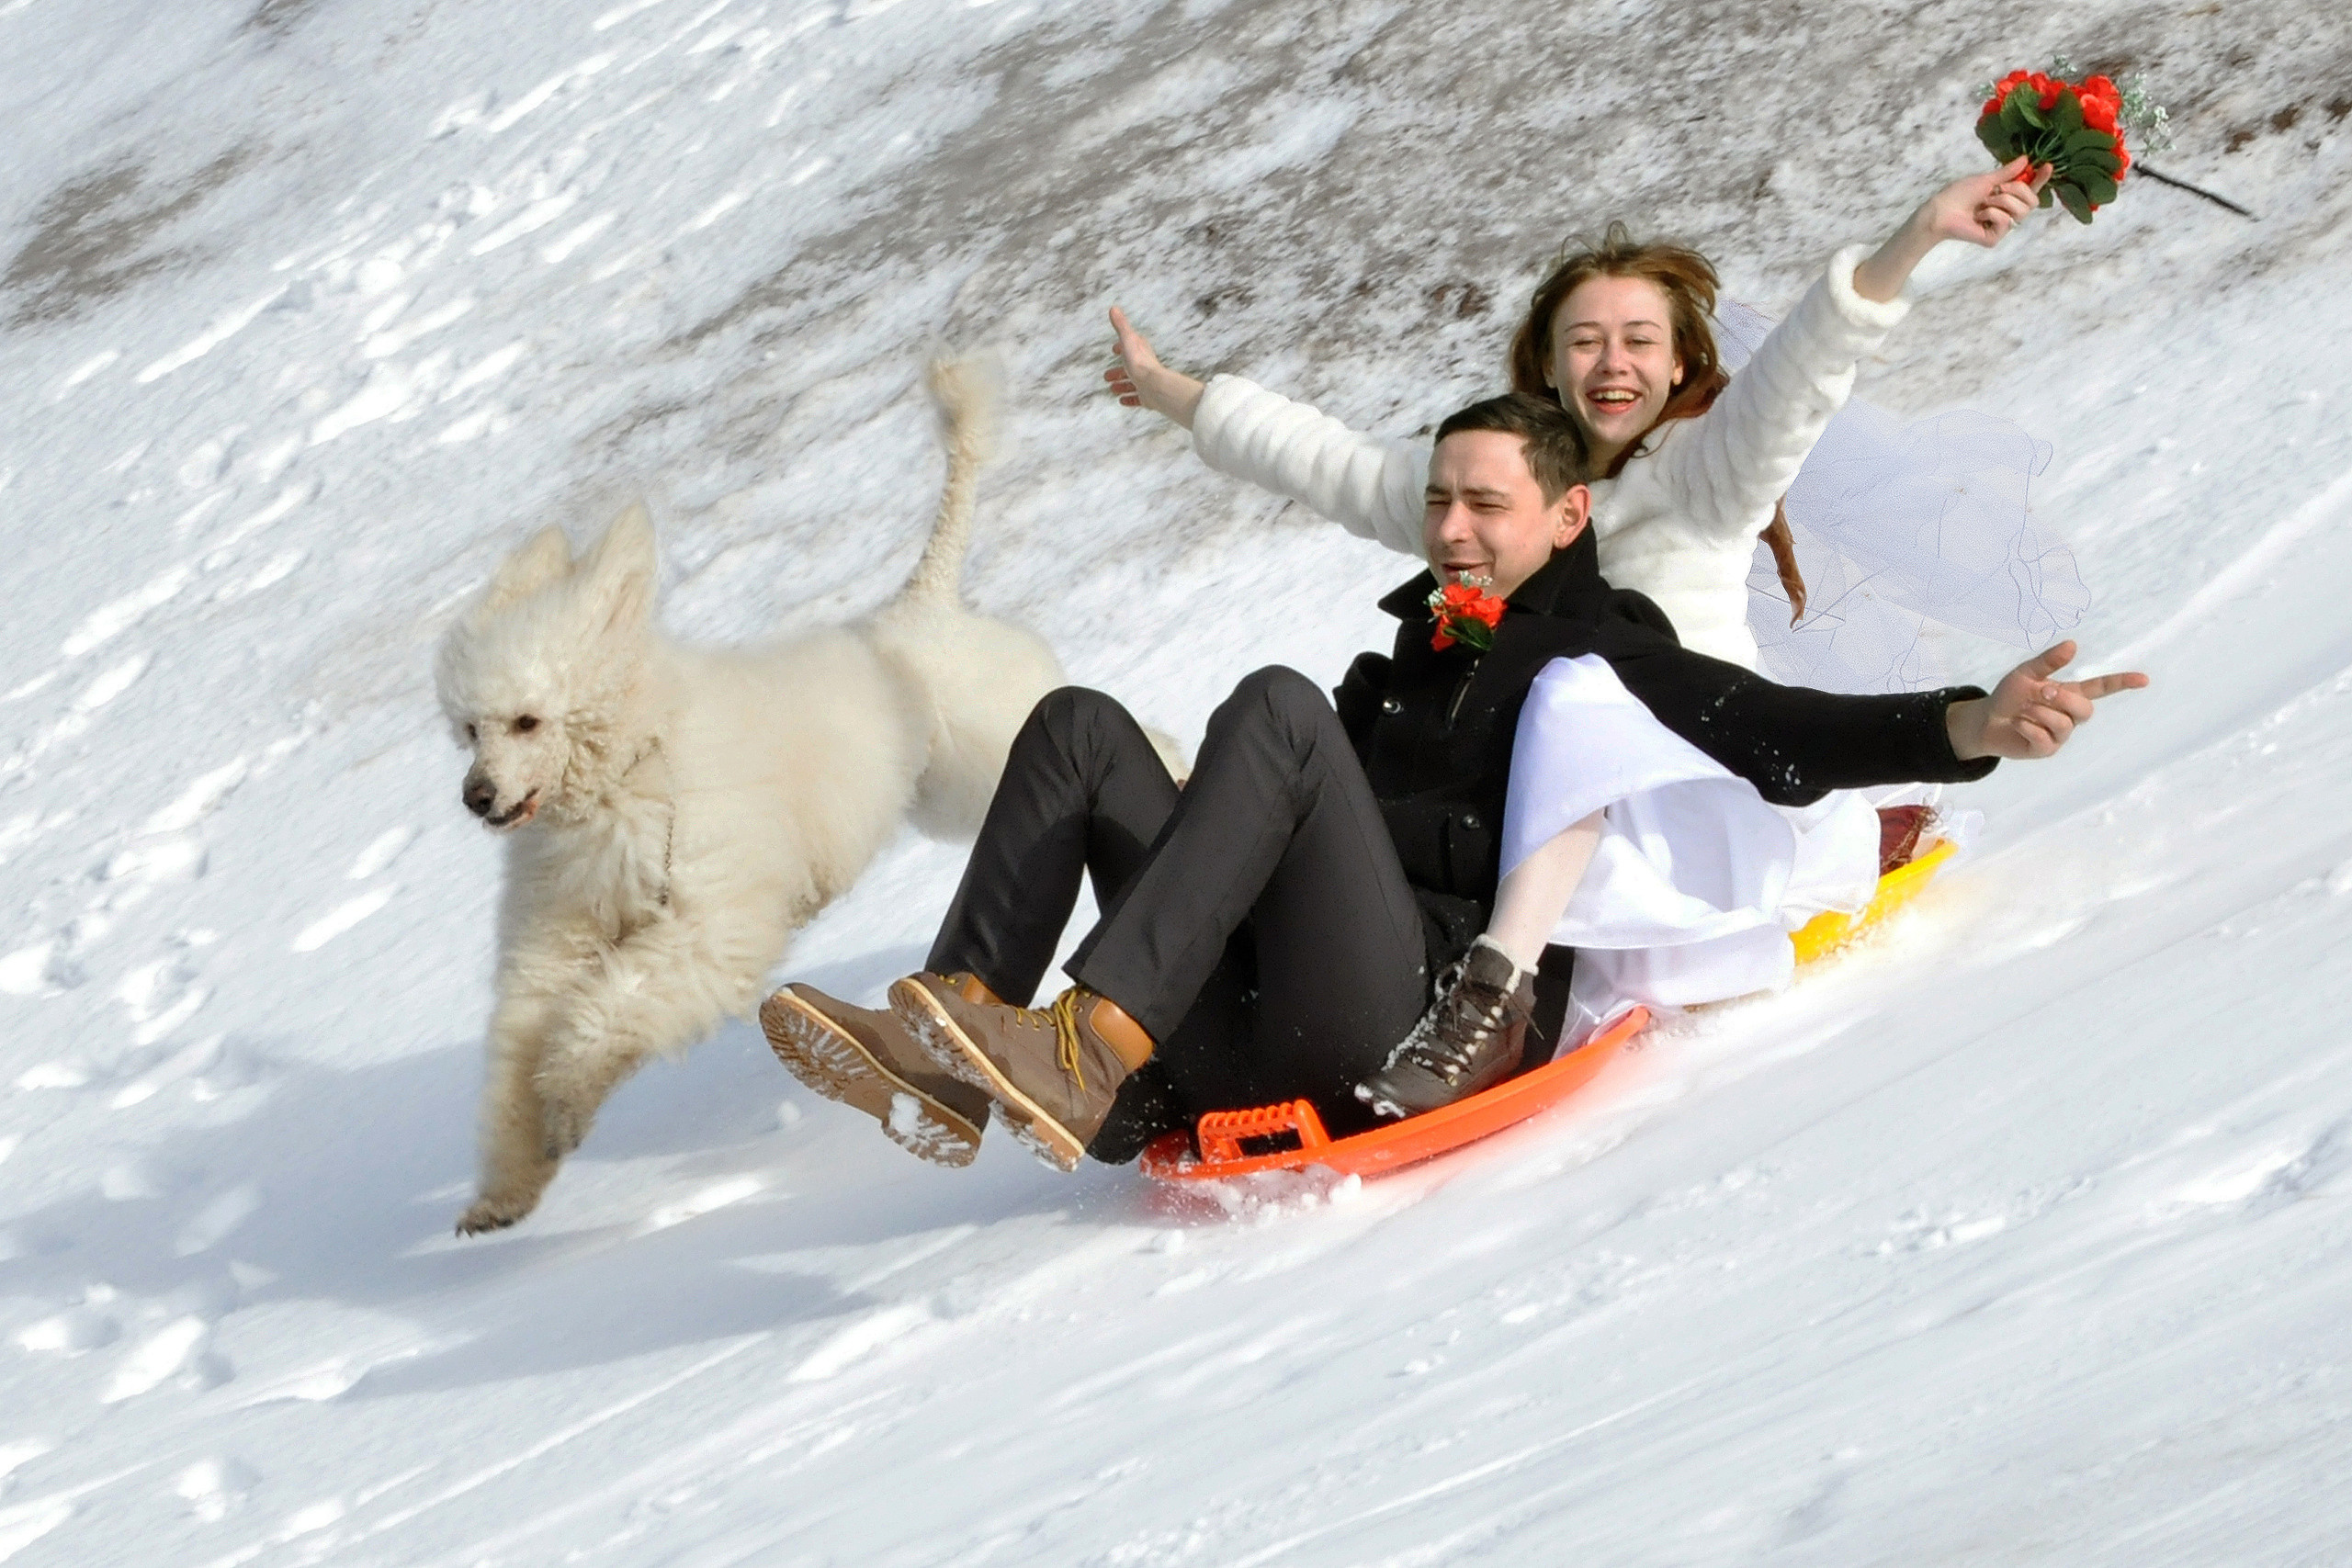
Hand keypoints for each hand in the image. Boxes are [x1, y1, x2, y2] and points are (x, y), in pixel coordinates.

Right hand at [1103, 306, 1205, 428]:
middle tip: (1106, 376)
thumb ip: (1121, 325)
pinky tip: (1121, 400)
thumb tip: (1113, 308)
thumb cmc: (1139, 361)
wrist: (1153, 385)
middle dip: (1118, 371)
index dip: (1122, 347)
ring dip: (1122, 385)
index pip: (1131, 346)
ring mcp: (1147, 382)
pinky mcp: (1148, 396)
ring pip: (1132, 383)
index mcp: (1140, 351)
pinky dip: (1129, 399)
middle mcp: (1144, 366)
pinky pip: (1137, 398)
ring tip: (1112, 389)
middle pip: (1130, 367)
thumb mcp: (1127, 339)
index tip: (1114, 350)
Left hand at [1852, 159, 2051, 299]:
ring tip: (1984, 203)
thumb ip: (2007, 172)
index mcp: (2006, 197)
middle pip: (2032, 202)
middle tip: (1998, 189)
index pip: (2030, 190)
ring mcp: (2001, 227)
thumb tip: (2026, 159)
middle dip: (2017, 191)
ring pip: (2022, 212)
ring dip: (2002, 201)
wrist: (1941, 210)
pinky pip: (2006, 222)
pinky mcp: (1994, 238)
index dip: (2041, 179)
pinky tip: (1978, 217)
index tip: (2048, 166)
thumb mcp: (1986, 179)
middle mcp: (2007, 212)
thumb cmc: (1958, 194)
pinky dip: (1992, 214)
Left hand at [1945, 641, 2147, 760]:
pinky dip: (2028, 727)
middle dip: (2063, 699)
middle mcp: (2070, 715)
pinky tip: (2017, 723)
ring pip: (2065, 725)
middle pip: (2086, 709)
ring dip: (2040, 713)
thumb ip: (2048, 661)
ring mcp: (2060, 735)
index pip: (2102, 688)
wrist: (1985, 720)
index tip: (2144, 679)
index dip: (2122, 683)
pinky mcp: (2046, 750)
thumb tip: (2072, 645)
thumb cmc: (2010, 696)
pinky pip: (2045, 740)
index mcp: (2070, 693)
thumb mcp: (2026, 674)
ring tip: (2023, 709)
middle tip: (2041, 691)